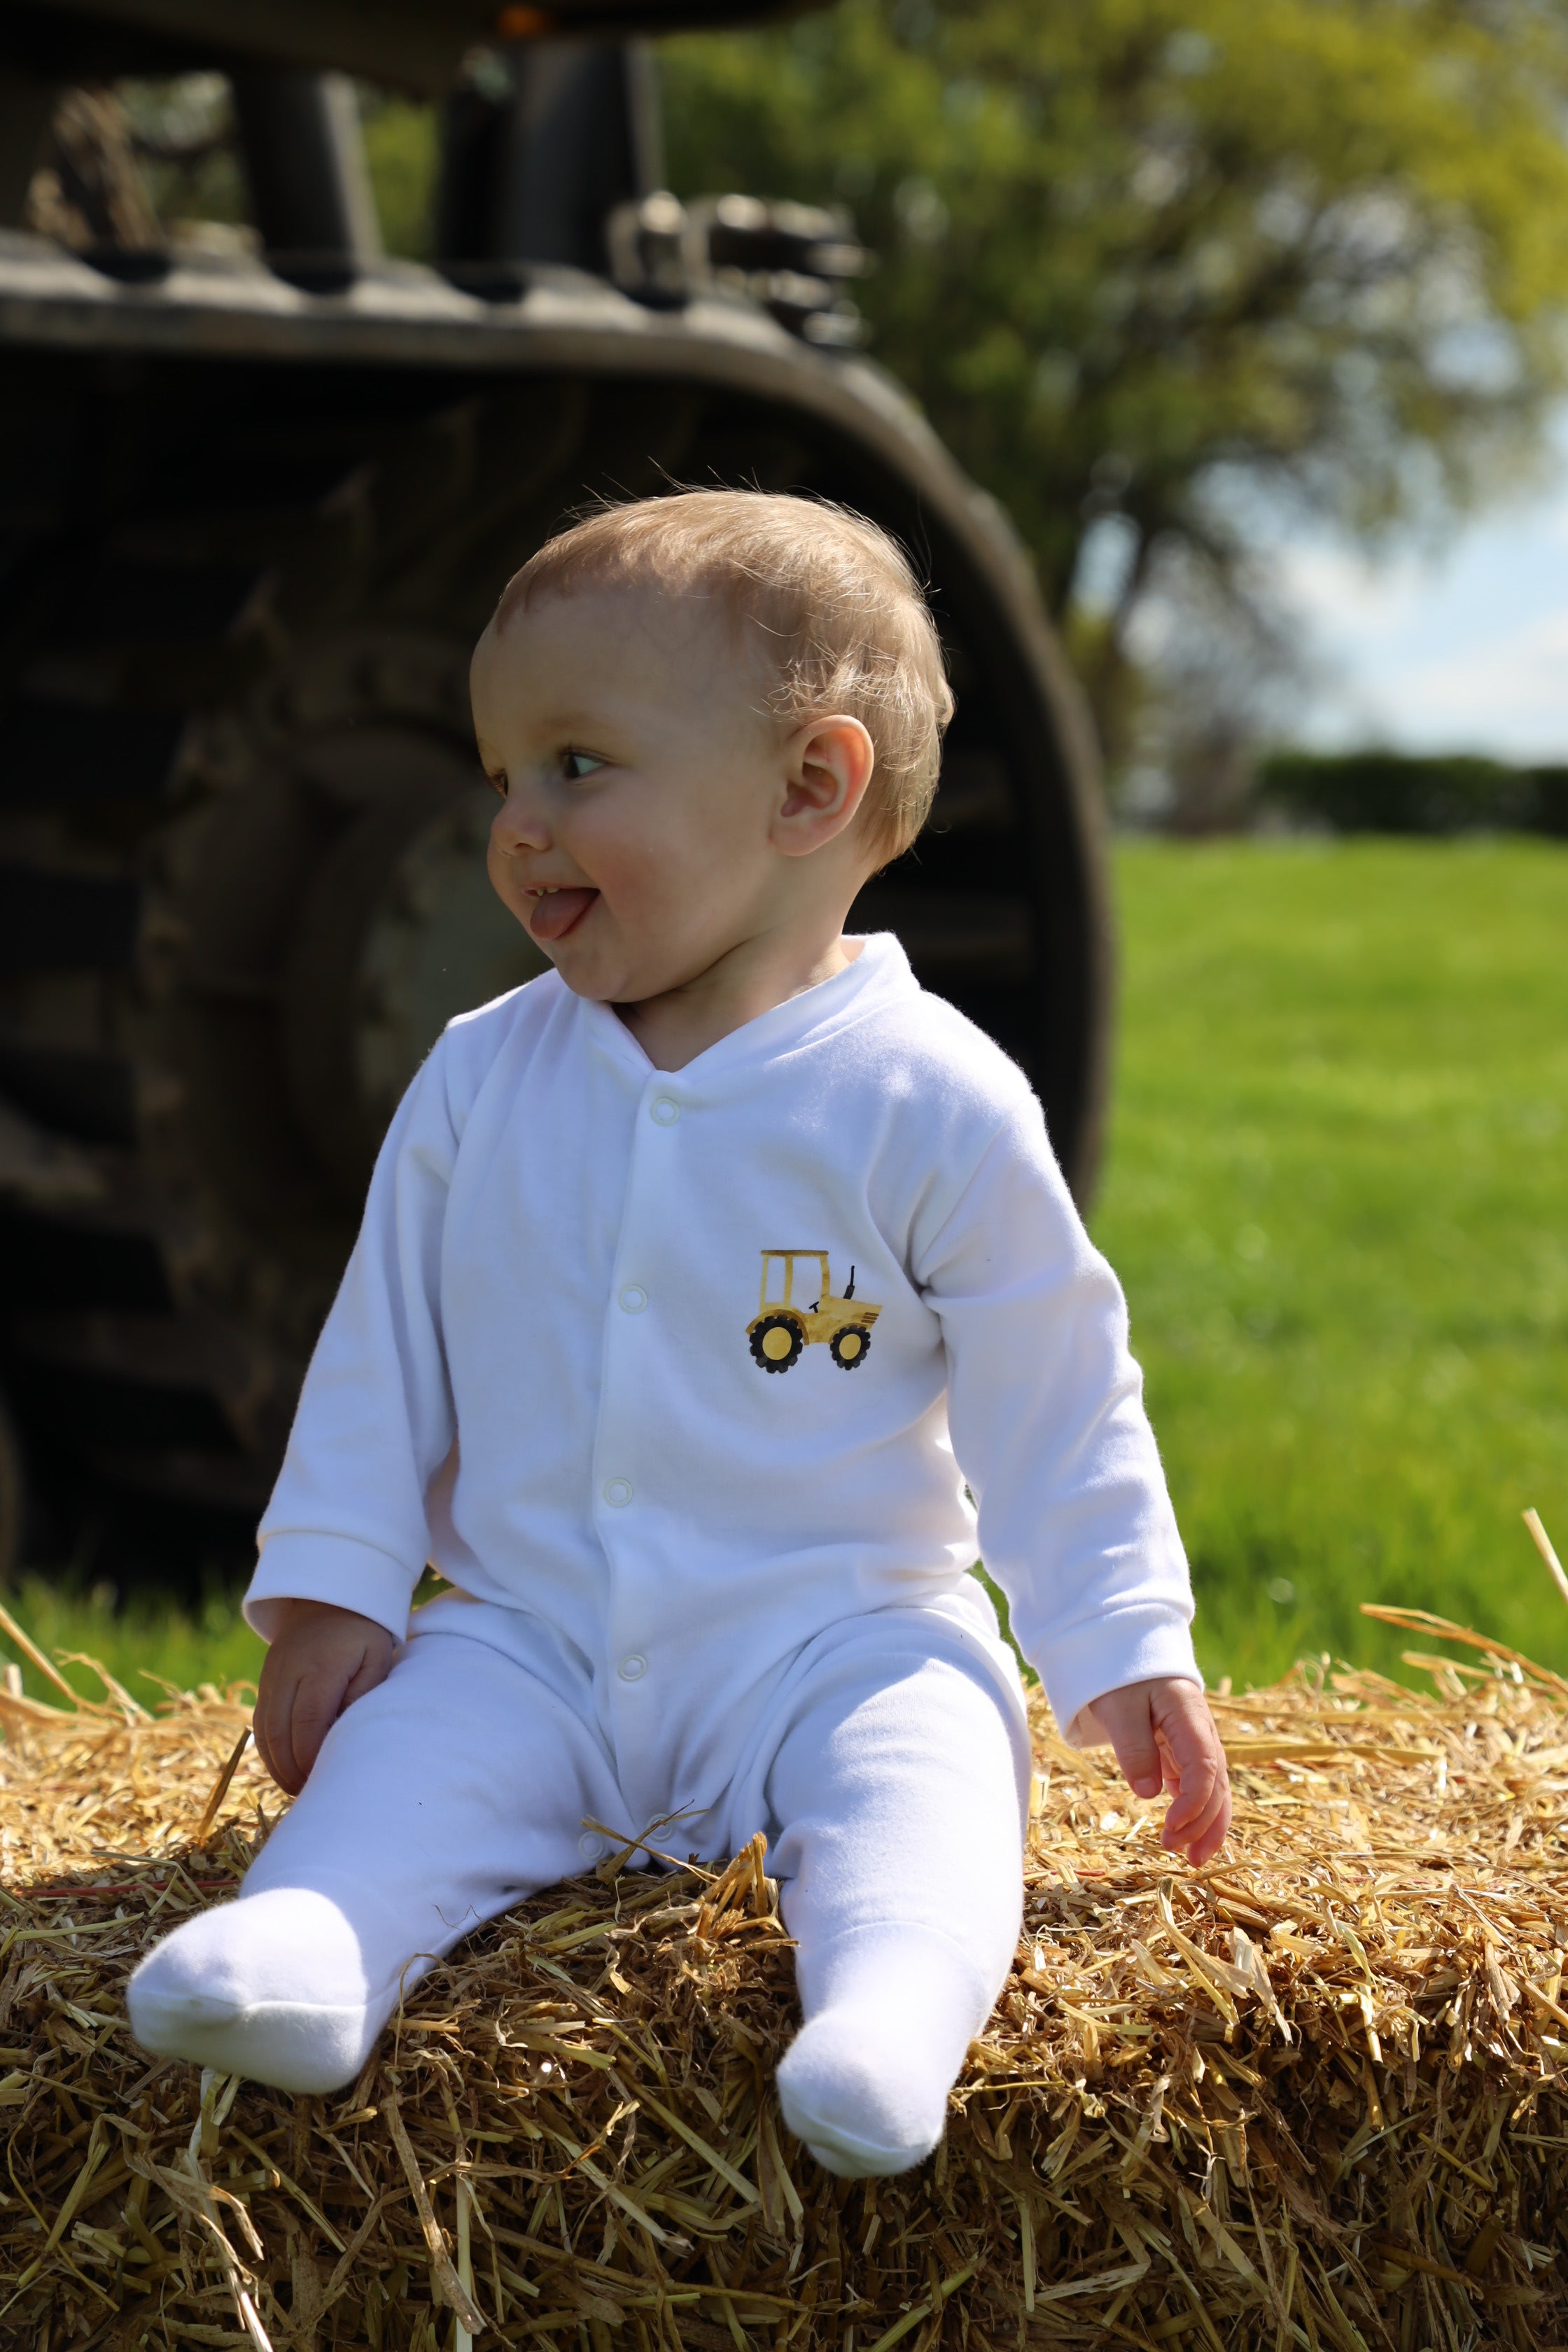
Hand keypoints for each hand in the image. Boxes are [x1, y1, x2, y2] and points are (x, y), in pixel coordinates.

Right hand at [253, 1600, 396, 1796]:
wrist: (327, 1598)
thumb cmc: (363, 1633)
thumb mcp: (377, 1656)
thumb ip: (363, 1694)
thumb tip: (345, 1734)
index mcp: (321, 1666)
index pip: (309, 1721)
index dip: (311, 1756)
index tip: (322, 1780)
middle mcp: (289, 1672)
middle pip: (280, 1731)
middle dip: (293, 1770)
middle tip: (310, 1795)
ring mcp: (272, 1676)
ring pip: (265, 1730)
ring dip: (278, 1765)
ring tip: (298, 1789)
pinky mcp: (265, 1682)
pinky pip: (259, 1722)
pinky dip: (269, 1750)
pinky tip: (285, 1769)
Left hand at [1077, 1676, 1230, 1865]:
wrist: (1124, 1651)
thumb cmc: (1119, 1676)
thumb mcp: (1119, 1707)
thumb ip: (1134, 1748)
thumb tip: (1149, 1794)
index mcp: (1190, 1716)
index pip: (1205, 1767)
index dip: (1194, 1802)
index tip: (1171, 1827)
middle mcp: (1202, 1732)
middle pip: (1217, 1784)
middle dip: (1202, 1823)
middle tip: (1175, 1851)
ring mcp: (1197, 1743)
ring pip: (1215, 1789)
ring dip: (1207, 1824)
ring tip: (1193, 1859)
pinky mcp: (1185, 1751)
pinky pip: (1200, 1785)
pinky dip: (1197, 1812)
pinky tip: (1187, 1836)